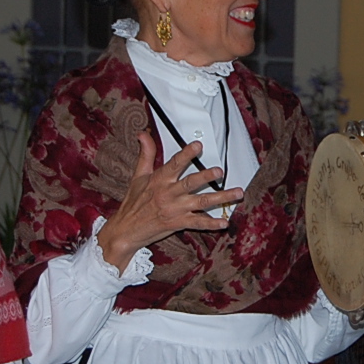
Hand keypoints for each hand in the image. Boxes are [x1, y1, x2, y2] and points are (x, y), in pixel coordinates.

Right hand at [96, 133, 244, 272]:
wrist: (126, 230)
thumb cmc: (134, 202)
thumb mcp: (138, 176)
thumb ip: (146, 154)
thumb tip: (144, 134)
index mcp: (160, 180)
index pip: (175, 164)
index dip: (187, 154)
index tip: (198, 145)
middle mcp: (169, 194)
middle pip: (191, 183)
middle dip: (207, 177)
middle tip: (220, 171)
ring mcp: (176, 209)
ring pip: (202, 202)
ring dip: (221, 198)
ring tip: (237, 193)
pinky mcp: (179, 223)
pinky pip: (198, 223)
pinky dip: (212, 224)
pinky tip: (224, 222)